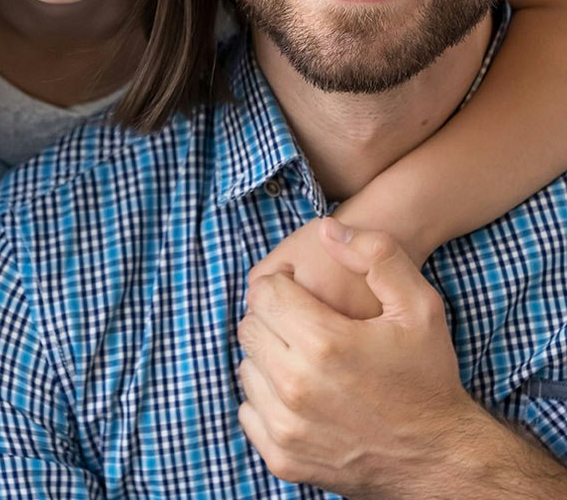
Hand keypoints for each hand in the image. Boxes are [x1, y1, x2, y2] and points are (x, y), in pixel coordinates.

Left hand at [237, 218, 478, 497]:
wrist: (442, 459)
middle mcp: (297, 386)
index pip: (264, 293)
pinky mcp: (282, 458)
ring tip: (305, 356)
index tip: (303, 290)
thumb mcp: (420, 306)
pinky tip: (300, 389)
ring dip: (268, 355)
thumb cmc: (428, 377)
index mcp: (324, 343)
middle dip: (272, 317)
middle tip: (304, 322)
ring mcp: (286, 427)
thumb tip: (327, 229)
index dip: (282, 284)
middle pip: (250, 327)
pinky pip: (248, 409)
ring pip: (247, 367)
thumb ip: (376, 254)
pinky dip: (266, 395)